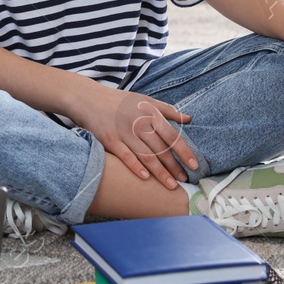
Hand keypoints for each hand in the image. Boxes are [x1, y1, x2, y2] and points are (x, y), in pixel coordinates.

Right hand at [72, 84, 196, 189]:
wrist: (88, 98)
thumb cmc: (119, 101)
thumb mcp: (144, 100)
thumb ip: (167, 109)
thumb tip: (189, 118)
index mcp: (149, 113)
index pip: (171, 135)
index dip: (184, 151)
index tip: (194, 164)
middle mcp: (138, 123)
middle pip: (160, 148)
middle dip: (174, 166)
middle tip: (185, 179)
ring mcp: (123, 132)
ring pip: (146, 156)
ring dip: (160, 172)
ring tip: (171, 185)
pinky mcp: (110, 140)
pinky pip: (125, 156)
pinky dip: (136, 167)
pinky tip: (146, 178)